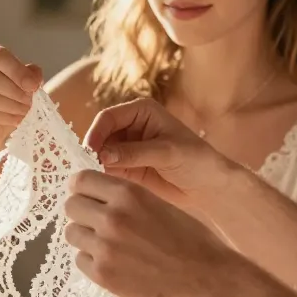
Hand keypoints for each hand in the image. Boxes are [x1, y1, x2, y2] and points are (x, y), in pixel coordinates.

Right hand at [0, 43, 42, 149]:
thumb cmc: (12, 96)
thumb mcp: (26, 82)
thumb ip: (32, 74)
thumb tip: (33, 77)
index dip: (17, 70)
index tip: (34, 86)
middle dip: (14, 91)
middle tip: (31, 102)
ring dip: (10, 105)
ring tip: (26, 111)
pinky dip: (3, 118)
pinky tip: (16, 120)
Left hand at [63, 170, 233, 296]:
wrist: (205, 279)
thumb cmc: (189, 240)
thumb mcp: (157, 203)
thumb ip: (126, 198)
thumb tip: (96, 195)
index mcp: (127, 194)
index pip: (81, 180)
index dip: (82, 187)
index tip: (86, 195)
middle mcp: (111, 217)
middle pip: (71, 205)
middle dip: (82, 212)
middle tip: (96, 222)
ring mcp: (104, 247)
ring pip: (72, 233)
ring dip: (85, 237)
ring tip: (108, 244)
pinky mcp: (103, 274)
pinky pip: (80, 259)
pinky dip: (92, 261)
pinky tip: (114, 263)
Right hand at [83, 97, 237, 209]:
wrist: (209, 186)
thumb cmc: (196, 160)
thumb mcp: (166, 153)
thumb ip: (134, 153)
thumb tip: (102, 154)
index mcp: (142, 111)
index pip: (109, 117)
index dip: (96, 132)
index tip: (89, 151)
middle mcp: (132, 126)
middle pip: (101, 134)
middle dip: (94, 149)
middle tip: (87, 168)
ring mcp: (129, 147)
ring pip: (102, 152)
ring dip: (95, 163)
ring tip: (91, 178)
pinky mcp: (128, 167)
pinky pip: (108, 167)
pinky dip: (102, 174)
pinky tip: (99, 183)